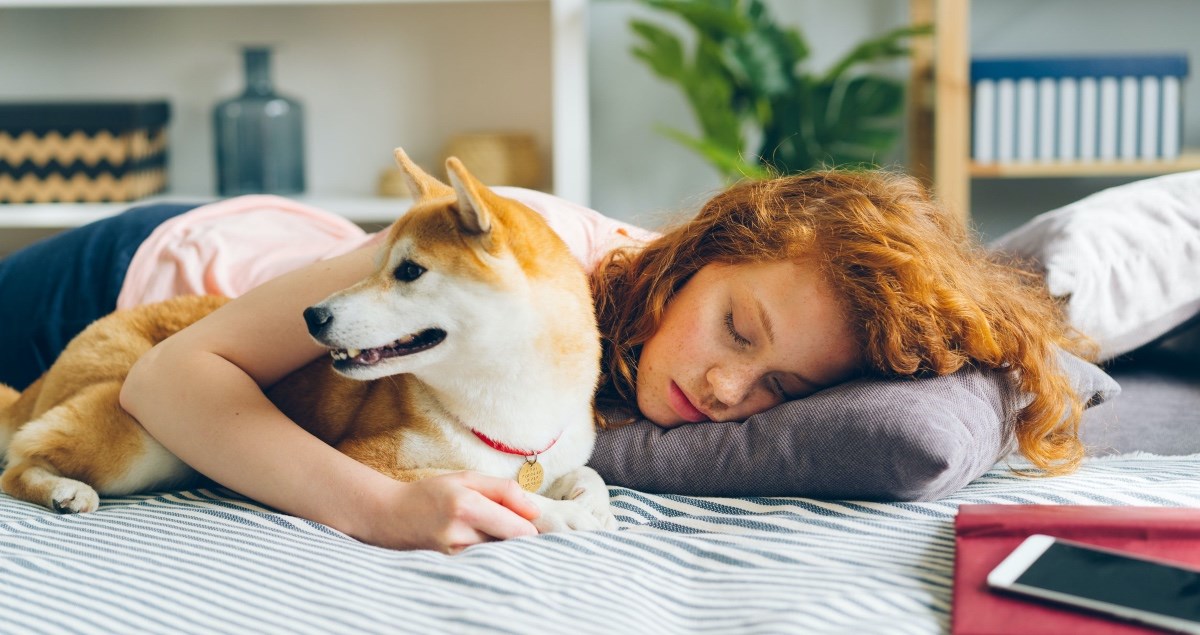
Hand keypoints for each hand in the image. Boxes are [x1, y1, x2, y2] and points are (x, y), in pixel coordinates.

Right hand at [363, 471, 540, 552]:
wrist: (391, 517)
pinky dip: (487, 550)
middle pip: (512, 543)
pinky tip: (474, 539)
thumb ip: (505, 491)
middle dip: (517, 534)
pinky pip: (484, 560)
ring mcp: (455, 555)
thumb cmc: (433, 493)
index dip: (530, 525)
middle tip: (506, 521)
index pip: (519, 528)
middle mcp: (461, 534)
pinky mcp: (451, 566)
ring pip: (499, 553)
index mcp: (467, 506)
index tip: (527, 517)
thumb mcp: (467, 479)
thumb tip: (535, 511)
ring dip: (501, 542)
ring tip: (483, 527)